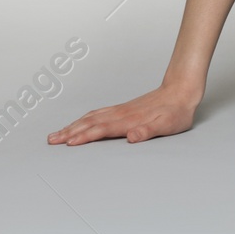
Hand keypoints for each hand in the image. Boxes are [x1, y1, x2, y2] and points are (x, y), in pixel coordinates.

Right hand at [48, 83, 200, 145]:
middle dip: (70, 132)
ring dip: (73, 125)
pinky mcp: (124, 108)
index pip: (102, 130)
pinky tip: (80, 122)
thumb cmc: (177, 112)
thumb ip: (149, 131)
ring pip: (92, 117)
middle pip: (90, 123)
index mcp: (129, 121)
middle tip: (51, 140)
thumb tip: (132, 137)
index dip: (85, 137)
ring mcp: (121, 110)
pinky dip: (84, 118)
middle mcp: (122, 114)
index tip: (69, 143)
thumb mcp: (168, 125)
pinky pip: (98, 113)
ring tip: (58, 133)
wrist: (183, 90)